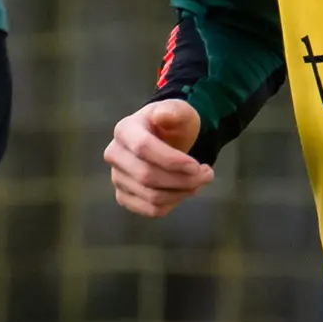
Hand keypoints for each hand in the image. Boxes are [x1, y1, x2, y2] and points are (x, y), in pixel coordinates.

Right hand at [106, 98, 211, 217]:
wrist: (166, 140)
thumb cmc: (172, 126)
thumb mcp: (180, 112)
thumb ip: (174, 111)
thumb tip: (162, 116)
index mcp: (124, 129)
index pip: (143, 148)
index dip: (172, 160)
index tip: (197, 165)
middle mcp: (114, 154)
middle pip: (147, 176)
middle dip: (183, 179)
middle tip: (207, 175)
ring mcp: (117, 177)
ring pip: (151, 196)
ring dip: (182, 193)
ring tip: (200, 181)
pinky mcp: (124, 196)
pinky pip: (150, 210)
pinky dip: (174, 203)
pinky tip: (185, 191)